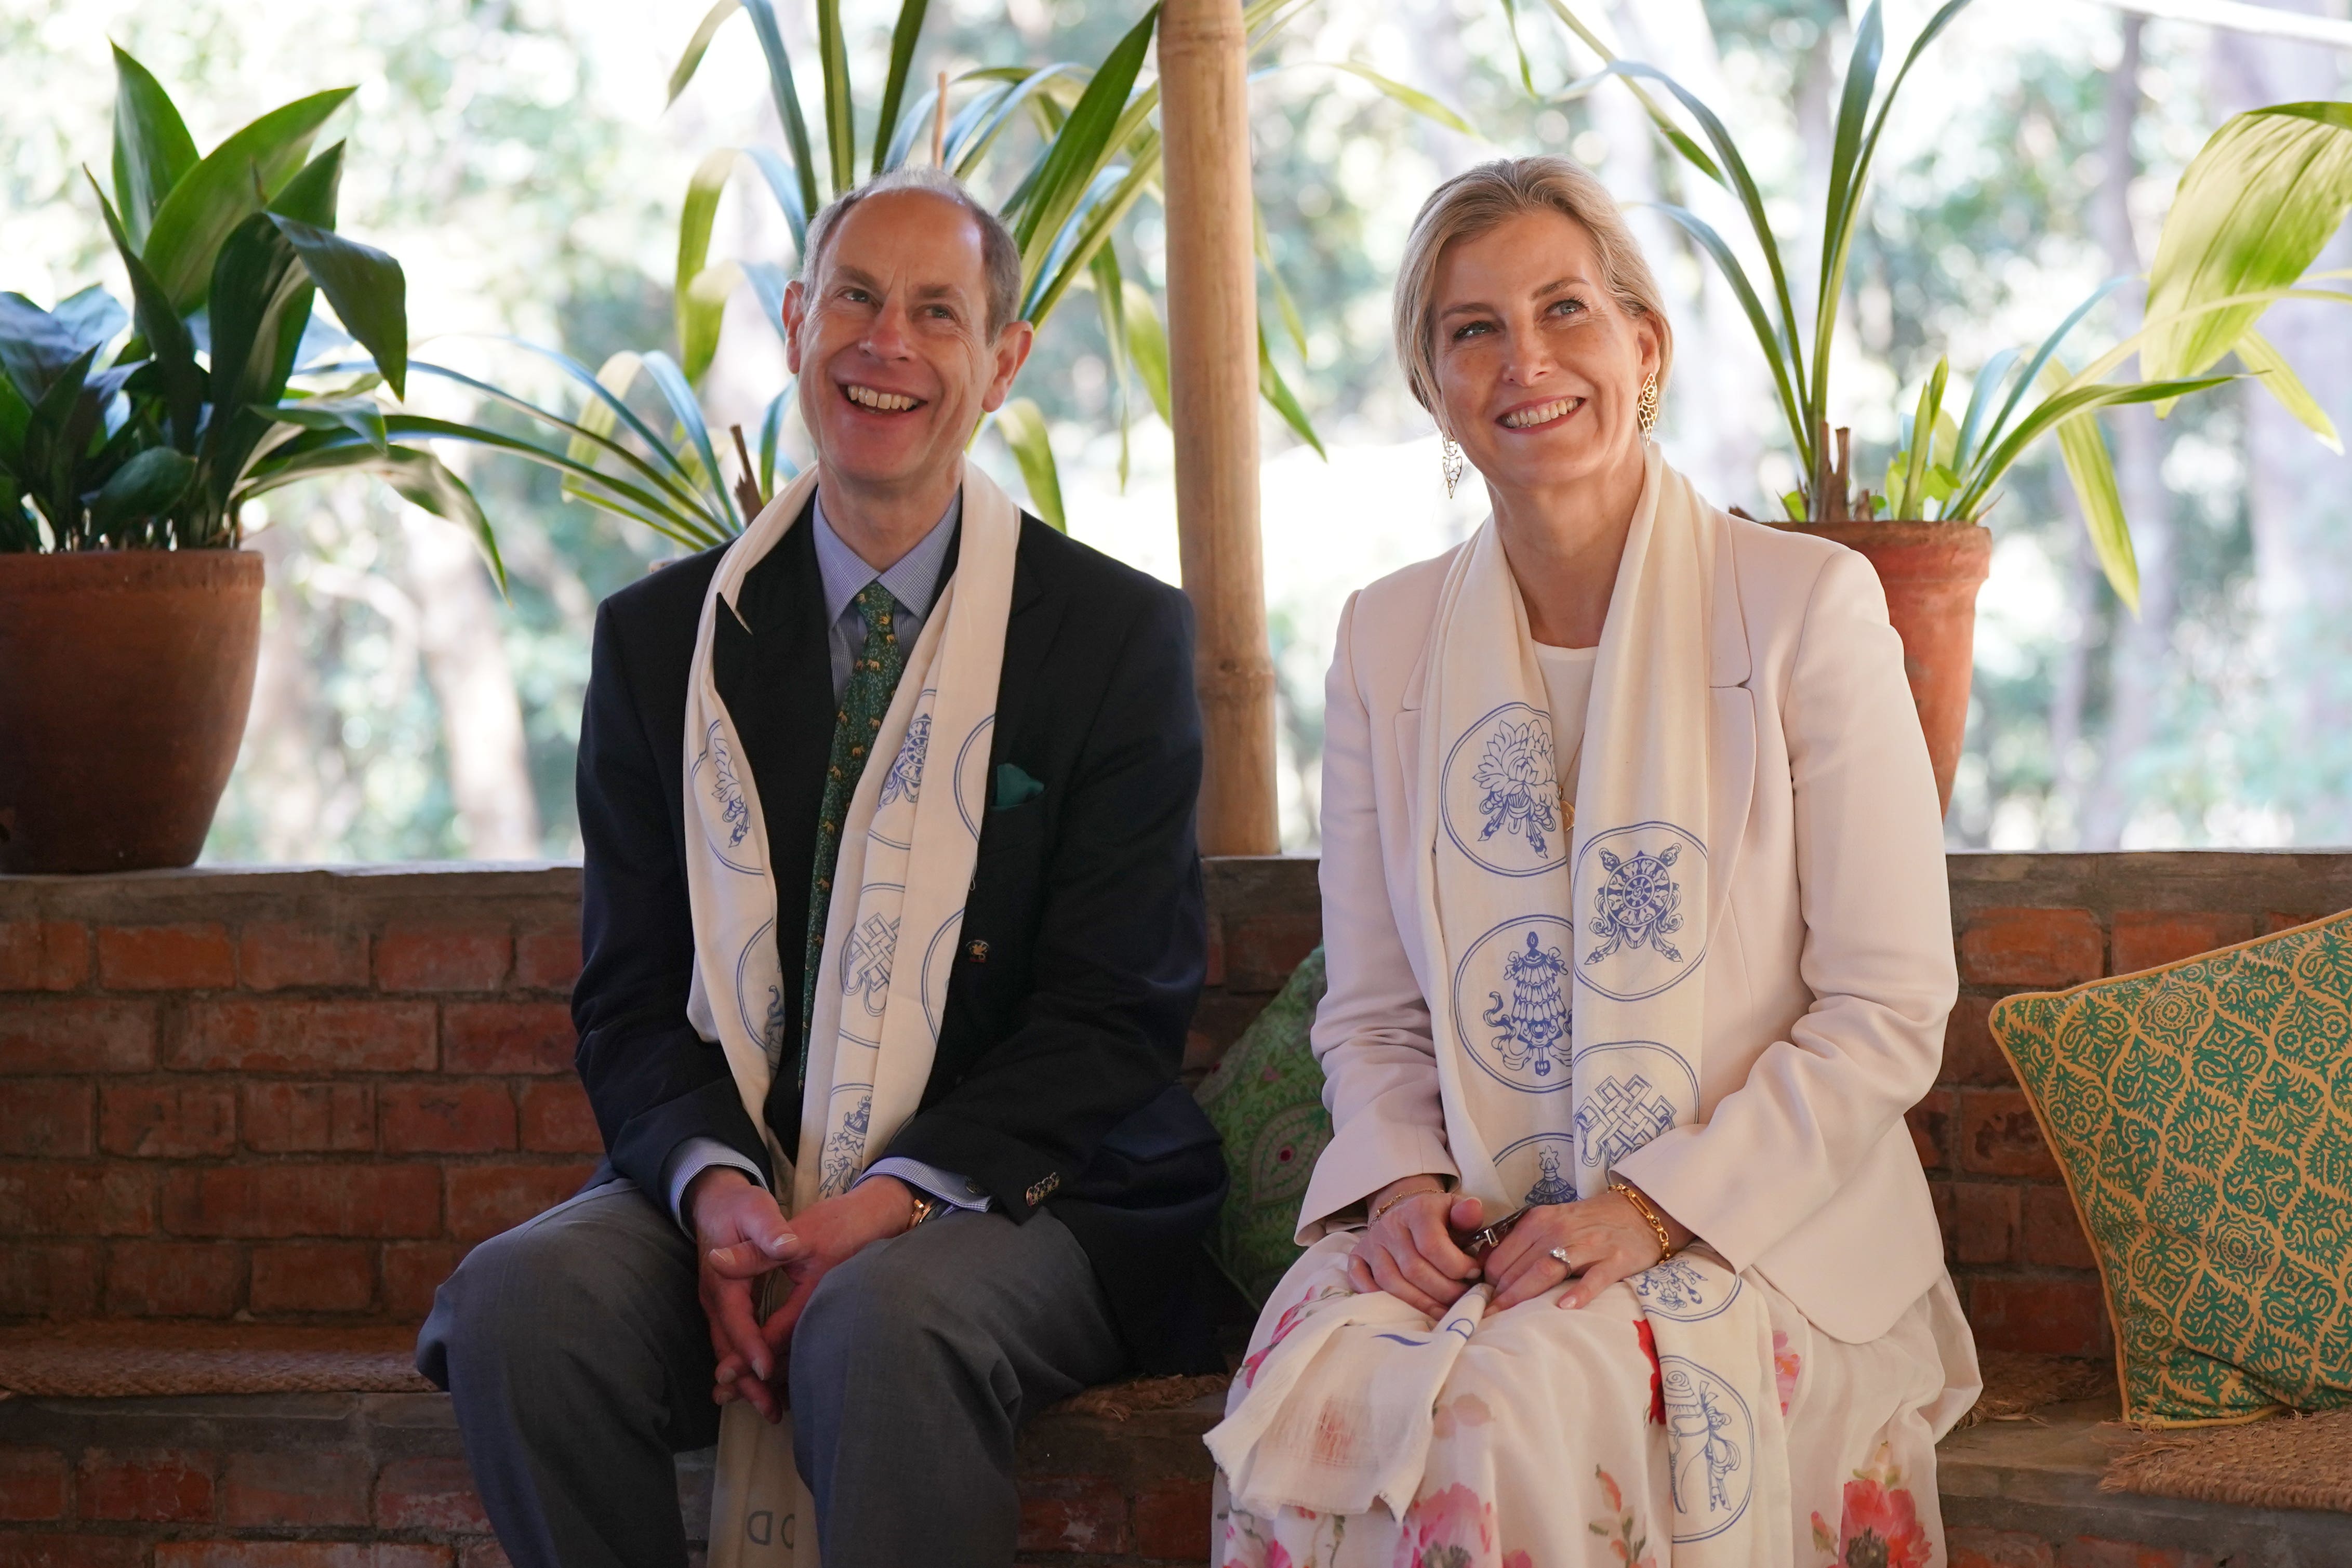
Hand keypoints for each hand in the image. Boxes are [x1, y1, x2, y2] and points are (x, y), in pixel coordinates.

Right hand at [688, 1168, 797, 1421]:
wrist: (715, 1200)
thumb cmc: (741, 1205)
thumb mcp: (757, 1210)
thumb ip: (770, 1231)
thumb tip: (785, 1246)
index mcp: (722, 1279)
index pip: (736, 1320)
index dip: (751, 1347)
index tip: (768, 1372)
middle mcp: (714, 1298)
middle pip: (728, 1347)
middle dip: (746, 1381)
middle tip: (771, 1410)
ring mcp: (717, 1305)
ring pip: (729, 1350)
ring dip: (746, 1381)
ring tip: (771, 1409)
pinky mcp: (726, 1307)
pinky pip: (733, 1342)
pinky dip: (745, 1366)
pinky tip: (765, 1385)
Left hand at [698, 1172, 914, 1420]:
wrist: (880, 1220)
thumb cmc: (840, 1225)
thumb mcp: (798, 1234)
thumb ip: (756, 1253)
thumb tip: (714, 1260)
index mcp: (814, 1299)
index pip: (776, 1337)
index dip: (747, 1357)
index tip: (723, 1374)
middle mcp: (825, 1318)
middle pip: (787, 1360)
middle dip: (754, 1381)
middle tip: (722, 1395)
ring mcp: (831, 1322)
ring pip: (797, 1358)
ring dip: (769, 1378)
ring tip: (737, 1394)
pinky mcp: (831, 1320)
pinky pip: (807, 1348)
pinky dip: (786, 1362)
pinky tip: (772, 1378)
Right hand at [1343, 1179, 1484, 1317]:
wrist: (1405, 1210)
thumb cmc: (1438, 1217)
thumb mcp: (1456, 1210)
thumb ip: (1468, 1213)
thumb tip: (1474, 1210)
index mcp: (1417, 1210)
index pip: (1433, 1245)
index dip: (1456, 1266)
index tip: (1474, 1274)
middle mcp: (1390, 1226)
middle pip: (1414, 1269)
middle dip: (1443, 1291)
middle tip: (1463, 1299)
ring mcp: (1372, 1243)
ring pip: (1391, 1282)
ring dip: (1420, 1303)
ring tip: (1443, 1311)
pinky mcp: (1358, 1257)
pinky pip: (1361, 1282)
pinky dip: (1380, 1299)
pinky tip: (1405, 1310)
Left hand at [1482, 1184, 1693, 1311]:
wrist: (1638, 1212)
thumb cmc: (1588, 1223)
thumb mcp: (1550, 1222)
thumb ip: (1522, 1242)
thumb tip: (1487, 1270)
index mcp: (1538, 1221)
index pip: (1503, 1254)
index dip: (1488, 1280)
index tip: (1480, 1301)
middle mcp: (1559, 1230)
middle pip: (1521, 1265)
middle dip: (1500, 1293)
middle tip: (1486, 1318)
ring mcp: (1588, 1245)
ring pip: (1548, 1269)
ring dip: (1524, 1293)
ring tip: (1507, 1316)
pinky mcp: (1615, 1260)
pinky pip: (1594, 1278)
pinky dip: (1579, 1292)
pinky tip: (1565, 1307)